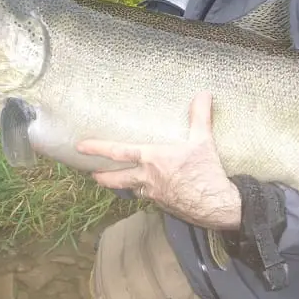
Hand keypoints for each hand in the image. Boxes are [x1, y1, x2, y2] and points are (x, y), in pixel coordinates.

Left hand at [76, 91, 241, 229]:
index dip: (98, 149)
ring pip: (130, 190)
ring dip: (120, 185)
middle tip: (91, 173)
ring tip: (114, 180)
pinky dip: (141, 192)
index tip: (81, 147)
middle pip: (116, 179)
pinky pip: (146, 197)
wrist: (216, 205)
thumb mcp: (203, 140)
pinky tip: (146, 189)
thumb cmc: (207, 172)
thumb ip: (200, 116)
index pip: (119, 153)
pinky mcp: (163, 205)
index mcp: (153, 159)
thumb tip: (204, 93)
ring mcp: (154, 195)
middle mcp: (148, 178)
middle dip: (101, 176)